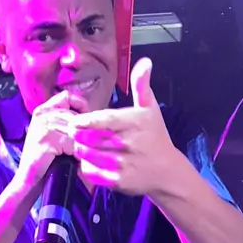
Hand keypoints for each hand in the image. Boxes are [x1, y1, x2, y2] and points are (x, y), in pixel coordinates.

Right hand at [15, 91, 88, 194]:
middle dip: (84, 132)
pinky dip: (77, 154)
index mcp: (43, 110)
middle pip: (77, 116)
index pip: (68, 97)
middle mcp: (42, 114)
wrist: (28, 181)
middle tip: (83, 147)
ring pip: (77, 130)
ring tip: (78, 155)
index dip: (81, 107)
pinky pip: (73, 143)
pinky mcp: (46, 141)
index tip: (86, 123)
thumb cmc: (45, 160)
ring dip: (82, 145)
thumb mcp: (55, 134)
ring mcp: (43, 127)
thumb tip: (92, 116)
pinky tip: (73, 161)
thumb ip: (68, 121)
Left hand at [71, 57, 175, 195]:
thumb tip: (145, 61)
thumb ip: (142, 85)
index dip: (86, 121)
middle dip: (79, 135)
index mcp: (135, 122)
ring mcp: (123, 164)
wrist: (167, 172)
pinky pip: (91, 171)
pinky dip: (86, 165)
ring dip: (81, 149)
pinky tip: (92, 160)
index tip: (75, 121)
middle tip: (77, 133)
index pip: (104, 120)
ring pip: (87, 154)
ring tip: (84, 145)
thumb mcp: (150, 108)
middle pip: (90, 138)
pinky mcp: (118, 181)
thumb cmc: (155, 136)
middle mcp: (129, 143)